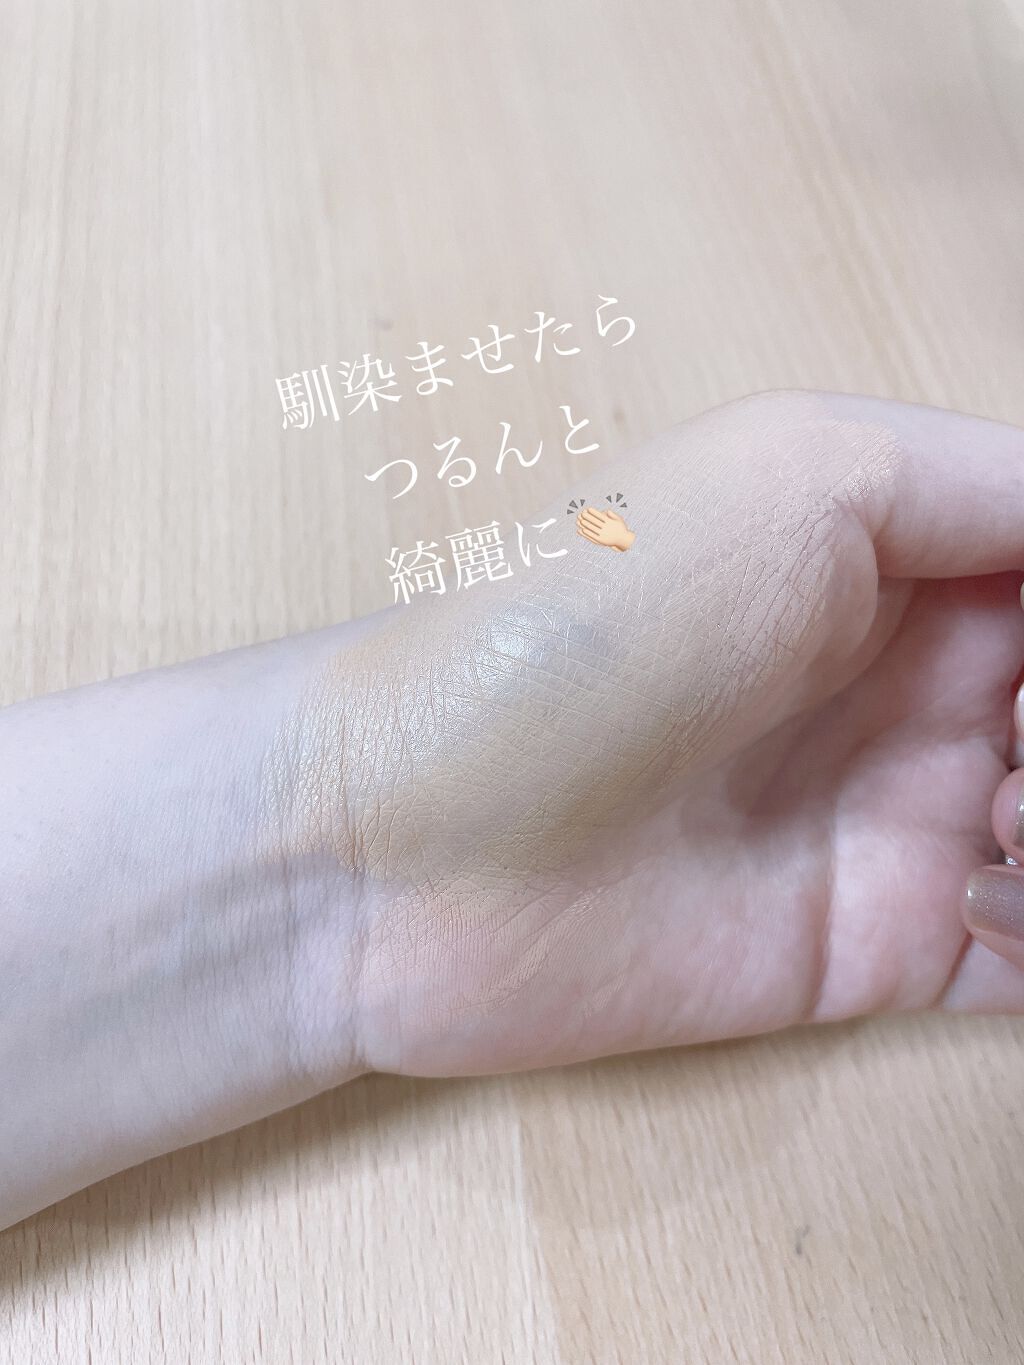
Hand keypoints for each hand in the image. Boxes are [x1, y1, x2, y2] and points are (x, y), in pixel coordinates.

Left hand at [284, 389, 1023, 1076]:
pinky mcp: (884, 948)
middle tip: (1017, 749)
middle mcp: (919, 679)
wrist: (416, 843)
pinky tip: (978, 898)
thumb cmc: (590, 627)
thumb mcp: (796, 474)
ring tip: (992, 816)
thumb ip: (987, 481)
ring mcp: (906, 816)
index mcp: (905, 554)